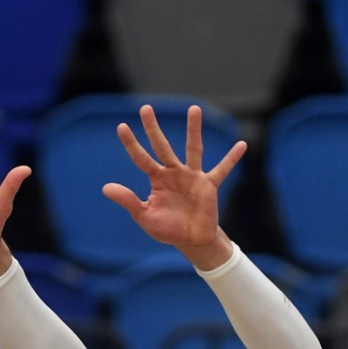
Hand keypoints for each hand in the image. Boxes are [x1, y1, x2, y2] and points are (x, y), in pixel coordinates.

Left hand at [104, 104, 245, 270]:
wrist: (191, 240)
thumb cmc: (167, 228)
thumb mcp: (144, 216)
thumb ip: (128, 200)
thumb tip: (105, 188)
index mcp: (157, 180)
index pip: (141, 159)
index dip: (131, 144)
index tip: (121, 127)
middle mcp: (174, 173)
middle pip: (162, 146)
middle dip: (153, 128)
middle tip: (145, 108)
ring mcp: (192, 176)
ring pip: (193, 149)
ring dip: (193, 131)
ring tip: (194, 110)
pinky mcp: (208, 185)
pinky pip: (222, 169)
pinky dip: (231, 158)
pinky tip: (242, 145)